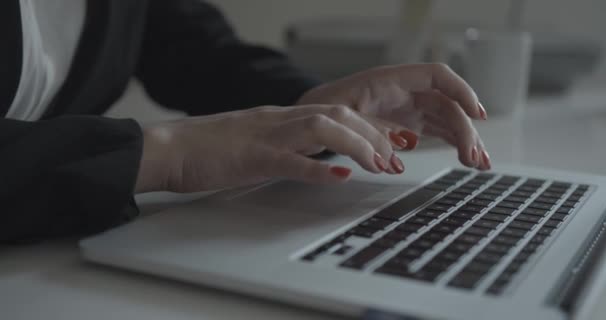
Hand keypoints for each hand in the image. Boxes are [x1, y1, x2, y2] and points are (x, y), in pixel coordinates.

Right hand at [135, 104, 412, 192]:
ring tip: (379, 164)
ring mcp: (267, 136)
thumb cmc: (207, 149)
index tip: (396, 141)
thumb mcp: (257, 142)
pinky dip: (318, 168)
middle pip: (340, 114)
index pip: (338, 113)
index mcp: (282, 118)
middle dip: (375, 134)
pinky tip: (340, 177)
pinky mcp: (251, 157)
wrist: (168, 148)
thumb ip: (285, 145)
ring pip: (322, 128)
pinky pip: (290, 160)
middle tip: (397, 157)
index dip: (372, 126)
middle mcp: (280, 120)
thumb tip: (313, 156)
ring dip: (357, 145)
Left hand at [297, 63, 490, 169]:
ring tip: (480, 163)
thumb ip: (367, 134)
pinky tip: (467, 159)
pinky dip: (453, 144)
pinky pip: (438, 130)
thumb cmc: (323, 109)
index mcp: (389, 80)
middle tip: (474, 158)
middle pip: (447, 104)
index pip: (436, 76)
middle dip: (465, 130)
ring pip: (447, 119)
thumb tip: (393, 160)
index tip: (476, 114)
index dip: (461, 91)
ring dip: (466, 140)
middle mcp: (404, 91)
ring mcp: (408, 108)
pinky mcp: (408, 124)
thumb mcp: (341, 119)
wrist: (312, 115)